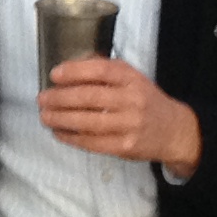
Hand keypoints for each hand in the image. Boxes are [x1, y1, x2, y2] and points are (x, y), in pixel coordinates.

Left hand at [38, 56, 201, 175]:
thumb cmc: (145, 100)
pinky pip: (92, 142)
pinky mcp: (125, 146)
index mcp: (132, 78)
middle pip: (89, 97)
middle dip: (60, 98)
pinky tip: (59, 132)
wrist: (174, 131)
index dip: (74, 71)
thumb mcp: (132, 78)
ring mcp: (129, 125)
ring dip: (61, 119)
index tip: (54, 74)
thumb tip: (68, 69)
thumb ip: (105, 72)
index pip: (100, 70)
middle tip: (42, 98)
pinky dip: (71, 137)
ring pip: (88, 122)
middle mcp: (132, 99)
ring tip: (45, 116)